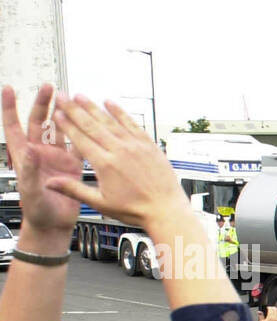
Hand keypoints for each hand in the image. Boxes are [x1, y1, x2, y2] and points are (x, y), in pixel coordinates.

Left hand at [0, 85, 83, 238]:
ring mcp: (57, 158)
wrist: (53, 225)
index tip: (9, 90)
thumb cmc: (37, 212)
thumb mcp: (30, 191)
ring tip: (68, 99)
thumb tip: (29, 149)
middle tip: (49, 88)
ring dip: (62, 114)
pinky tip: (87, 123)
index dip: (10, 107)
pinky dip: (82, 134)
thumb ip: (28, 170)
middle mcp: (40, 153)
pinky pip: (78, 145)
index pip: (14, 126)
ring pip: (59, 130)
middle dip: (43, 103)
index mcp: (25, 156)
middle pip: (39, 122)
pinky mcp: (72, 166)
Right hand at [47, 93, 189, 232]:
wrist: (167, 211)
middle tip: (62, 96)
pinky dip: (119, 112)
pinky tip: (110, 103)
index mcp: (105, 165)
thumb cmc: (137, 210)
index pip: (79, 138)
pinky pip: (132, 123)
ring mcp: (135, 146)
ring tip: (80, 96)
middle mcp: (119, 151)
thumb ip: (74, 190)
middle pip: (91, 125)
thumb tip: (50, 183)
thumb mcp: (101, 204)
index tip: (56, 113)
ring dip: (93, 107)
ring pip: (110, 121)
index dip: (66, 124)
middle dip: (74, 109)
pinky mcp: (149, 145)